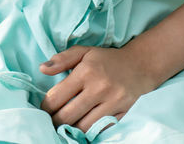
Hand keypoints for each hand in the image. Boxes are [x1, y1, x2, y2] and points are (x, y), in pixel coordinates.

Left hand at [37, 43, 164, 133]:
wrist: (140, 66)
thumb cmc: (107, 60)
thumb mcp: (84, 52)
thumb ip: (62, 59)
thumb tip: (42, 69)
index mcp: (85, 72)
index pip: (56, 97)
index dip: (46, 107)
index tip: (45, 109)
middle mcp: (99, 88)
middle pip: (67, 116)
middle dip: (55, 122)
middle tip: (53, 121)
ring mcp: (112, 103)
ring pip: (83, 127)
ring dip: (71, 128)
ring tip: (67, 124)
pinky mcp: (123, 114)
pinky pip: (101, 130)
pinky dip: (90, 131)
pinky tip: (84, 126)